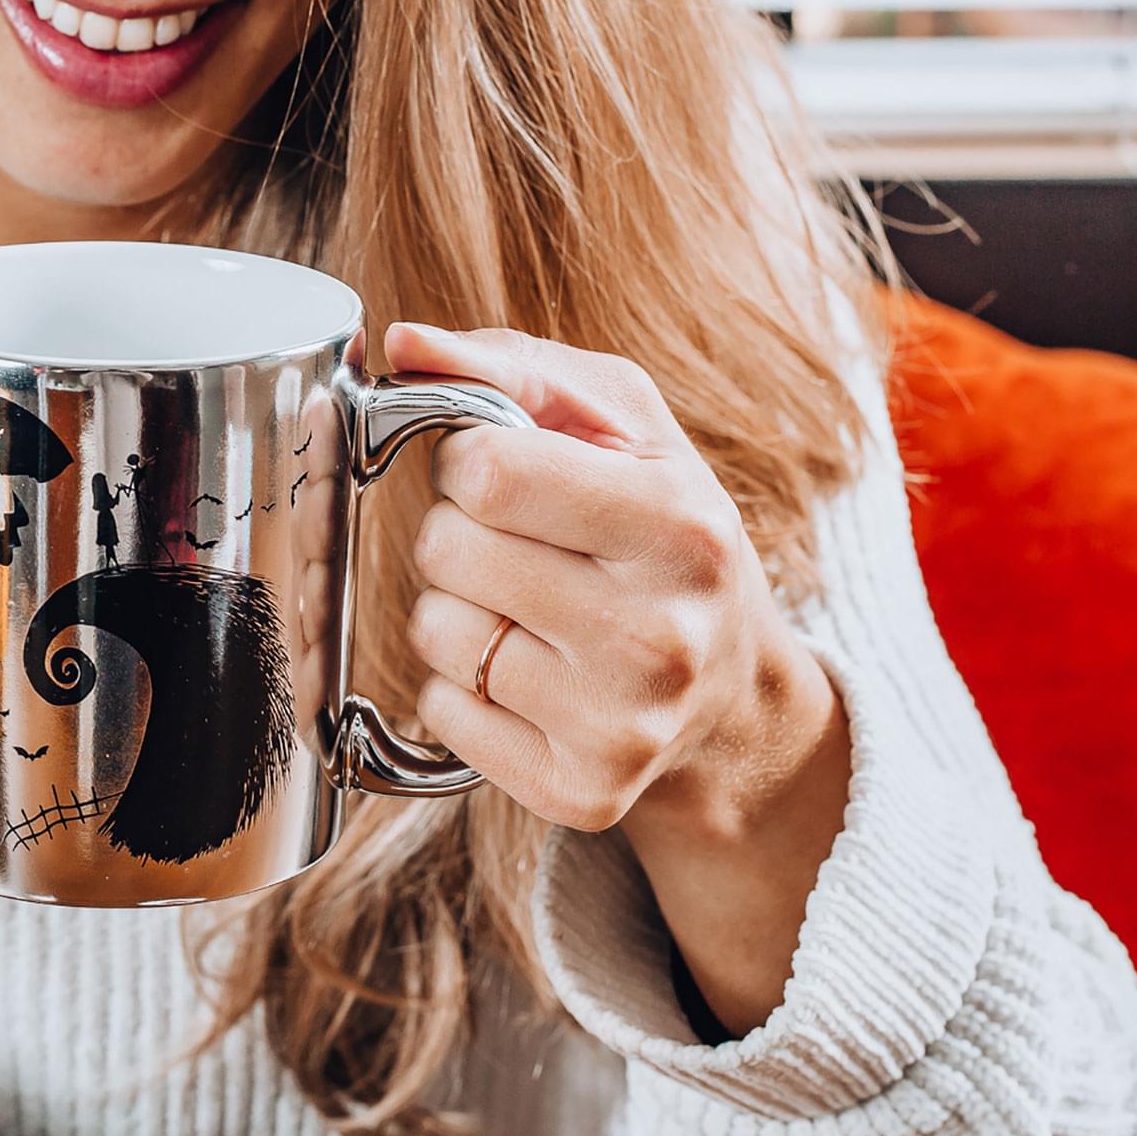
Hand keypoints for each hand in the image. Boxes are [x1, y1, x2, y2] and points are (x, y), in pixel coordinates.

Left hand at [383, 321, 849, 1031]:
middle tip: (525, 546)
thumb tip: (401, 343)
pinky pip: (441, 709)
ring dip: (458, 610)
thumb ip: (508, 367)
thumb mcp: (623, 426)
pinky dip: (462, 686)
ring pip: (435, 630)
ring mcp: (620, 725)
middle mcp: (659, 633)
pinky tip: (529, 676)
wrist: (735, 697)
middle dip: (462, 533)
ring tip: (530, 612)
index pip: (485, 465)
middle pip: (448, 547)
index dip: (472, 458)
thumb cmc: (665, 534)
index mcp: (682, 524)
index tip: (504, 469)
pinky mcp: (580, 792)